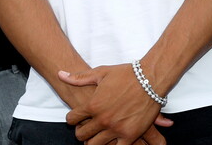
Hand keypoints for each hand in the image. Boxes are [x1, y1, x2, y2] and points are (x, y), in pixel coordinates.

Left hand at [59, 65, 173, 144]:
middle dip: (81, 132)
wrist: (151, 78)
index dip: (72, 118)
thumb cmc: (126, 74)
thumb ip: (79, 78)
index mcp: (93, 104)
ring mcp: (116, 129)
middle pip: (81, 135)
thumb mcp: (101, 73)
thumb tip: (60, 74)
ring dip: (93, 141)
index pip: (72, 119)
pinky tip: (111, 142)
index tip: (76, 118)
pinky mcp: (130, 135)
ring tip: (96, 136)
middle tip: (85, 129)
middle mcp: (102, 119)